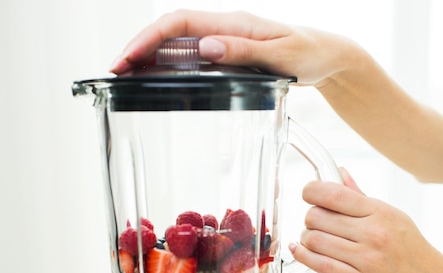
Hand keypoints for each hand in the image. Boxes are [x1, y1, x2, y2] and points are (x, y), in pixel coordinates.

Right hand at [110, 9, 359, 86]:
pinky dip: (171, 66)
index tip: (127, 58)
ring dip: (150, 58)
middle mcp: (224, 28)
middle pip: (170, 32)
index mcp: (233, 23)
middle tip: (116, 72)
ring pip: (178, 44)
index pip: (179, 23)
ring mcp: (225, 41)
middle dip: (139, 48)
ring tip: (127, 78)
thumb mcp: (280, 55)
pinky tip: (159, 80)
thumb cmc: (309, 53)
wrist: (327, 56)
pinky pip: (192, 56)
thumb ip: (243, 51)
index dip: (149, 38)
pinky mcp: (229, 54)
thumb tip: (204, 48)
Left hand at [290, 168, 442, 272]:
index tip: (308, 194)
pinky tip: (300, 250)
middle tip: (315, 223)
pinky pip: (319, 265)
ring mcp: (366, 259)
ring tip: (314, 239)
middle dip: (309, 218)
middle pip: (317, 216)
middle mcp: (373, 233)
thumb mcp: (392, 216)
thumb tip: (338, 172)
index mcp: (380, 212)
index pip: (333, 194)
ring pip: (314, 240)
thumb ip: (360, 196)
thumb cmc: (413, 250)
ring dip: (306, 239)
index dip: (311, 191)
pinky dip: (303, 255)